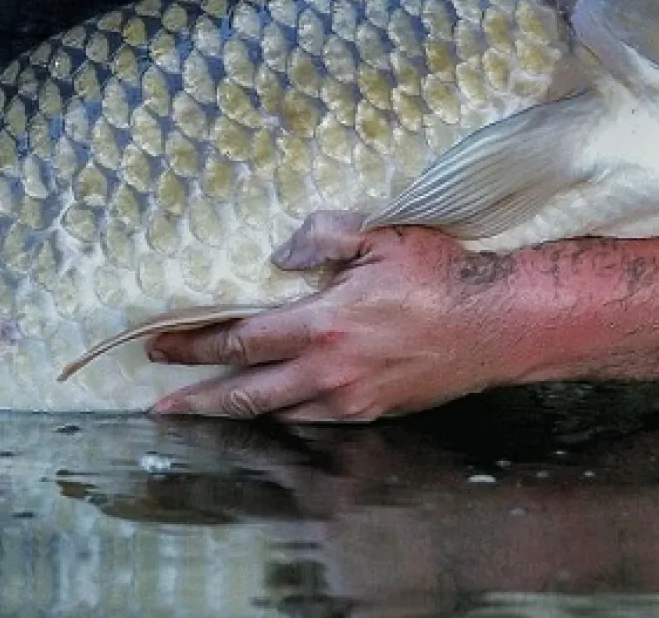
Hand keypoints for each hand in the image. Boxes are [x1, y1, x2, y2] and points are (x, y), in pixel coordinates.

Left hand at [147, 211, 511, 421]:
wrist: (497, 324)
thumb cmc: (440, 275)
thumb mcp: (380, 237)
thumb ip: (322, 238)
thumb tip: (278, 255)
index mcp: (323, 325)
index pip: (240, 340)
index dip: (195, 345)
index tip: (160, 345)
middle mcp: (329, 371)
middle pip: (245, 393)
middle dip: (197, 398)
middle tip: (161, 402)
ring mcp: (351, 399)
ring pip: (277, 414)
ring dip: (235, 414)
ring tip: (202, 412)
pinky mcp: (372, 413)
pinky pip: (314, 421)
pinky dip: (283, 418)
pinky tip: (270, 412)